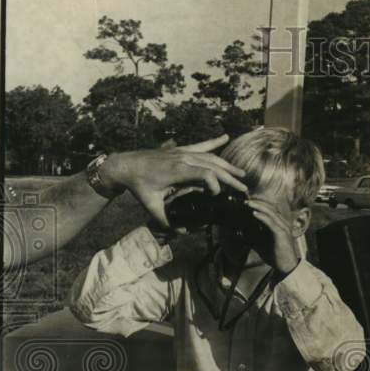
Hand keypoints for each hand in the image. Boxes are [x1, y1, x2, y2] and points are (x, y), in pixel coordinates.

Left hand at [98, 135, 246, 225]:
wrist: (125, 165)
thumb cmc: (139, 186)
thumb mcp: (151, 206)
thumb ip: (167, 221)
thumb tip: (181, 234)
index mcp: (177, 171)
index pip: (205, 174)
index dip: (215, 185)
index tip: (217, 196)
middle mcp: (182, 158)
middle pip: (213, 166)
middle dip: (230, 178)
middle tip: (244, 188)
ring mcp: (182, 152)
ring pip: (210, 157)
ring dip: (227, 165)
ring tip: (241, 174)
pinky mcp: (180, 149)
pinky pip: (201, 145)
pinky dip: (214, 141)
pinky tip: (225, 136)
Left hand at [245, 197, 299, 274]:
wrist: (286, 266)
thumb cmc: (274, 255)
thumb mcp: (260, 244)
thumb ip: (251, 237)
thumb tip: (239, 233)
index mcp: (277, 224)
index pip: (266, 211)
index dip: (255, 205)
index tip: (243, 203)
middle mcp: (281, 223)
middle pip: (268, 208)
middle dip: (255, 203)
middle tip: (242, 200)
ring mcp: (282, 227)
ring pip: (270, 212)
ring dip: (257, 206)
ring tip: (247, 204)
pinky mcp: (281, 233)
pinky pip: (271, 222)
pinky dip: (262, 216)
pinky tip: (254, 213)